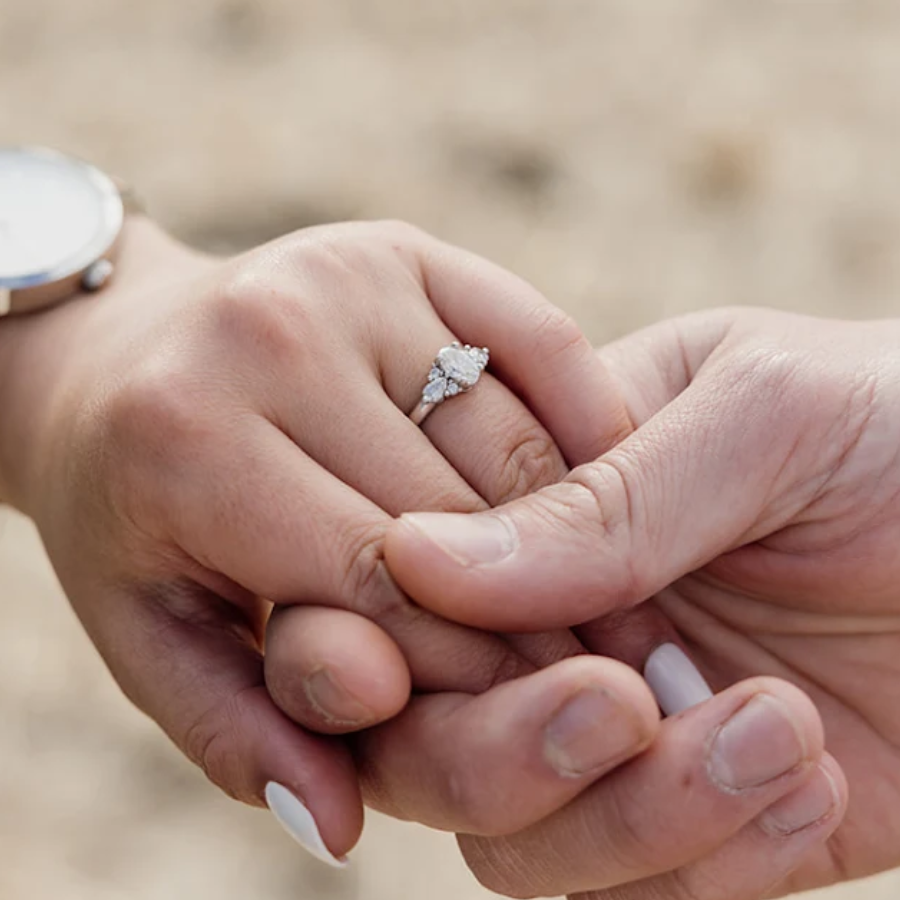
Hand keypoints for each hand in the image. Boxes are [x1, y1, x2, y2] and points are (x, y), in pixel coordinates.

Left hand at [0, 216, 632, 860]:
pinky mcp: (406, 245)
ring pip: (518, 439)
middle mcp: (270, 332)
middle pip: (463, 516)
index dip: (477, 673)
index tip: (543, 722)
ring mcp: (347, 271)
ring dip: (578, 532)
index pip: (381, 590)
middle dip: (539, 616)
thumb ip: (243, 731)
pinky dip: (593, 424)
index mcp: (186, 442)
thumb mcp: (153, 636)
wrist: (129, 361)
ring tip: (607, 597)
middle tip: (601, 675)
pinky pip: (546, 345)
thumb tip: (338, 826)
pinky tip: (604, 488)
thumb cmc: (140, 515)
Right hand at [383, 307, 899, 897]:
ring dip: (626, 813)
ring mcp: (617, 726)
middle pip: (423, 733)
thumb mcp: (763, 413)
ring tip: (774, 729)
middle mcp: (554, 621)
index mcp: (539, 497)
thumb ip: (602, 497)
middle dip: (493, 749)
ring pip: (512, 837)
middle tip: (620, 704)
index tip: (430, 655)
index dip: (377, 632)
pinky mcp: (696, 821)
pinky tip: (815, 778)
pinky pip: (636, 893)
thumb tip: (412, 556)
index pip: (396, 579)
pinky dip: (714, 860)